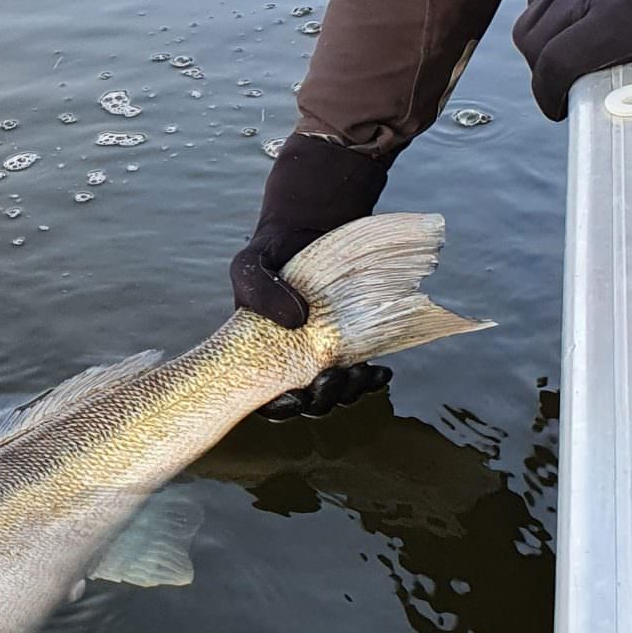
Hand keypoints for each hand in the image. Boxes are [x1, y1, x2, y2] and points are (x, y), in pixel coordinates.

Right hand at [232, 133, 395, 416]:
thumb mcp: (249, 264)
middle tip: (333, 380)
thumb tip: (295, 321)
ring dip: (349, 391)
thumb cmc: (272, 250)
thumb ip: (257, 290)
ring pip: (334, 389)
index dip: (279, 406)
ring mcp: (321, 352)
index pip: (264, 394)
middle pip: (305, 398)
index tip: (295, 398)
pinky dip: (371, 377)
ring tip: (361, 376)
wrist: (310, 226)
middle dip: (321, 399)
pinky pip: (359, 371)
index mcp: (260, 351)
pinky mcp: (349, 342)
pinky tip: (382, 371)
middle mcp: (291, 358)